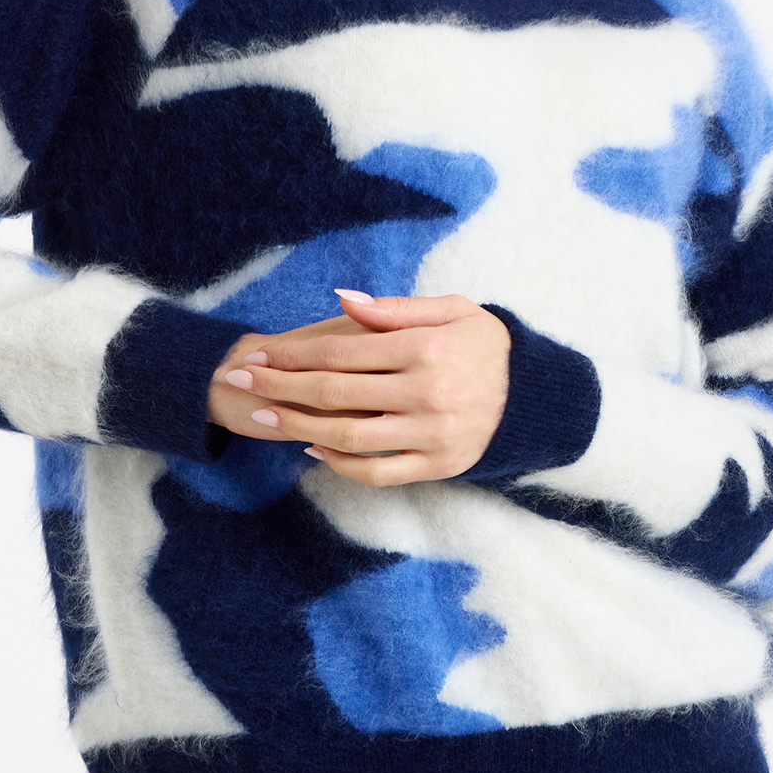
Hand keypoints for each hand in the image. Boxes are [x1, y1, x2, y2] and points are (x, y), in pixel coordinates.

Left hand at [207, 291, 510, 487]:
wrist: (534, 394)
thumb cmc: (484, 344)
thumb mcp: (451, 309)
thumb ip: (396, 308)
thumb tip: (343, 300)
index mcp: (425, 348)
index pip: (340, 351)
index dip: (292, 354)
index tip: (256, 355)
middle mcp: (426, 392)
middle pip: (334, 393)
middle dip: (278, 388)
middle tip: (239, 382)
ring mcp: (432, 434)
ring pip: (348, 436)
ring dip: (296, 428)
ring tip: (262, 420)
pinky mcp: (438, 465)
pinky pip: (378, 471)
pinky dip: (341, 464)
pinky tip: (313, 449)